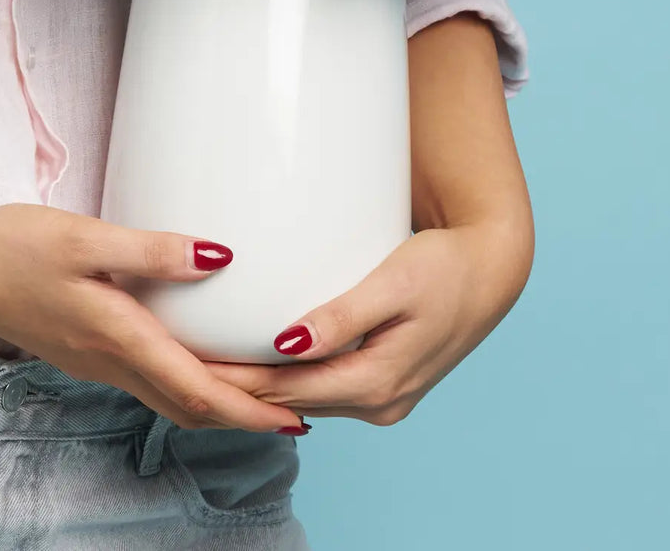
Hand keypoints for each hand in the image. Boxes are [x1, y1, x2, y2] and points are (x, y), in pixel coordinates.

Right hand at [0, 204, 305, 433]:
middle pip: (192, 405)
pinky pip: (152, 382)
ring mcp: (98, 361)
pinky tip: (206, 364)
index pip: (198, 389)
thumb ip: (152, 250)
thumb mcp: (85, 238)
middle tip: (300, 412)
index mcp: (118, 337)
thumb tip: (220, 255)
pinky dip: (190, 385)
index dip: (251, 408)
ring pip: (171, 398)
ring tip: (265, 394)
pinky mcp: (89, 350)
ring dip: (221, 404)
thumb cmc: (17, 247)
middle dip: (248, 415)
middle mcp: (111, 362)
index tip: (296, 416)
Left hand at [203, 210, 534, 425]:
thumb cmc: (445, 267)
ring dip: (257, 386)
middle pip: (289, 401)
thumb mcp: (395, 284)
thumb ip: (342, 316)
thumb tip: (287, 343)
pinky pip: (322, 387)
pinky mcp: (383, 382)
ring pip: (304, 398)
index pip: (284, 390)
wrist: (492, 268)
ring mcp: (383, 398)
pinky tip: (257, 363)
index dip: (232, 380)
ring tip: (204, 364)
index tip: (185, 362)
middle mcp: (379, 403)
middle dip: (234, 387)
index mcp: (377, 383)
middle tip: (177, 362)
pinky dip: (287, 379)